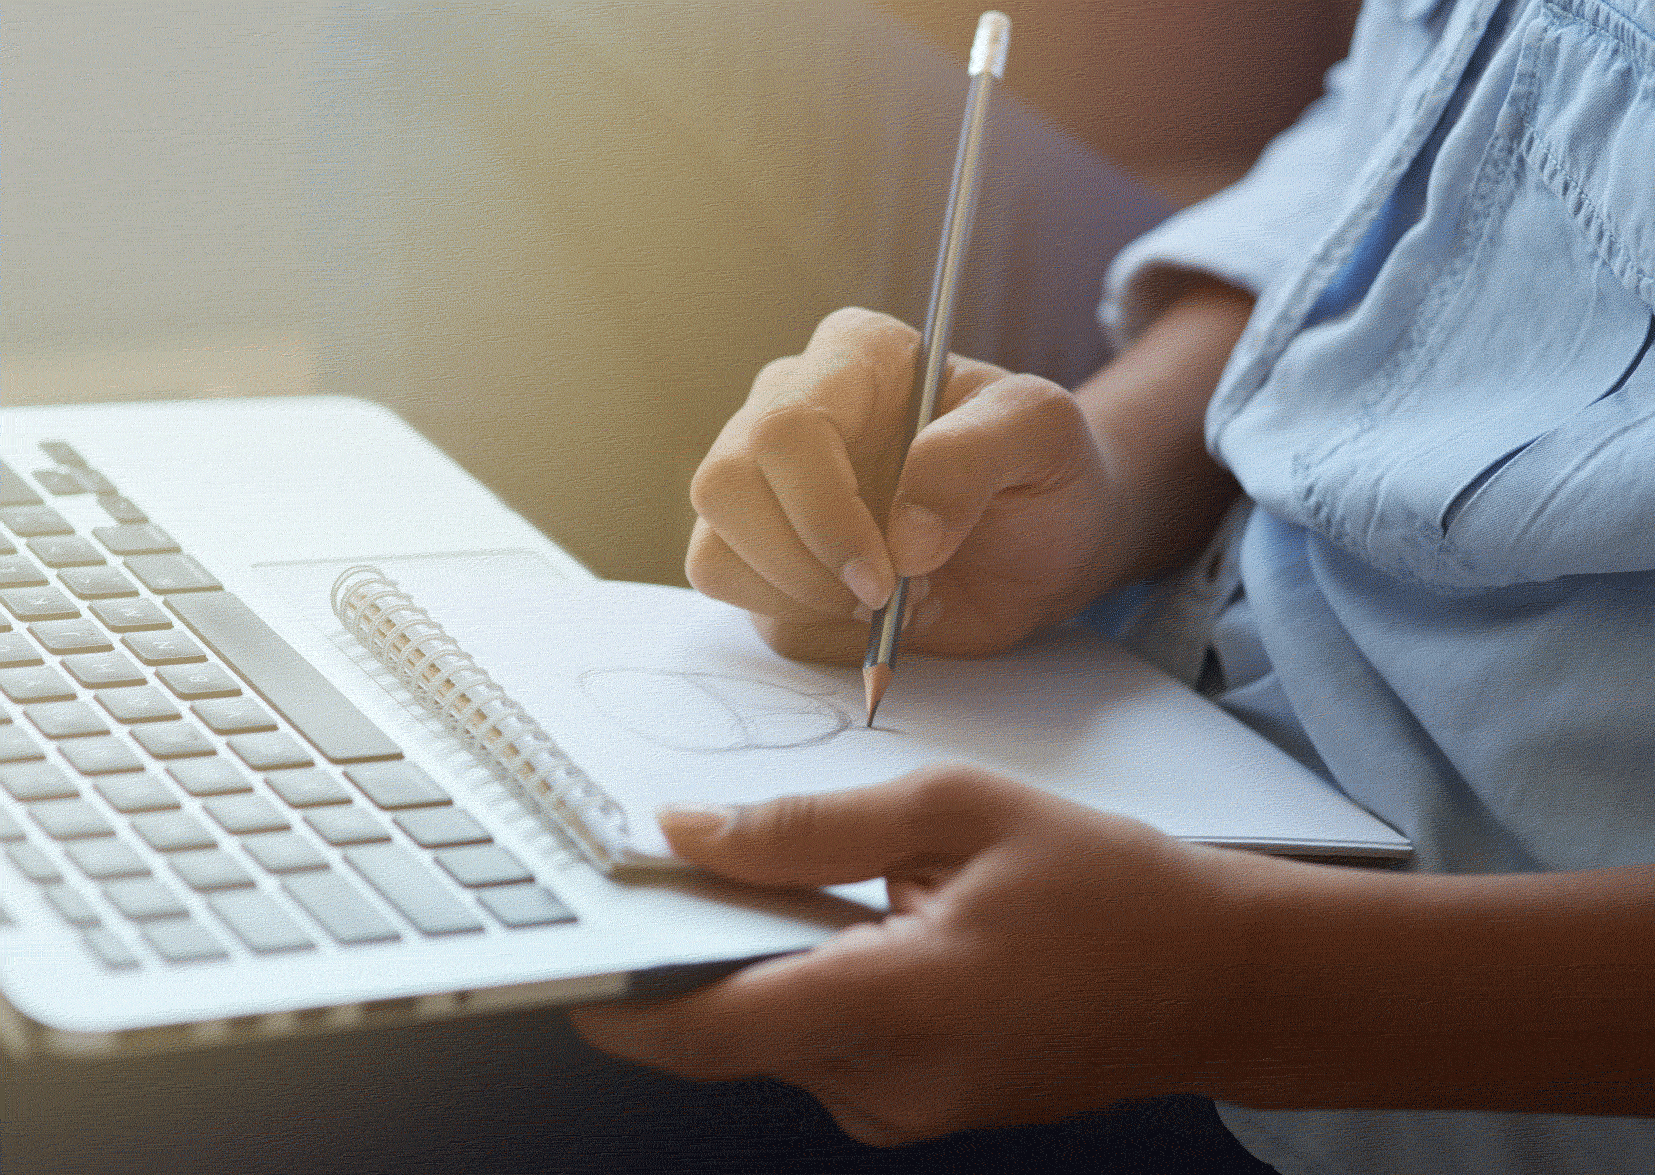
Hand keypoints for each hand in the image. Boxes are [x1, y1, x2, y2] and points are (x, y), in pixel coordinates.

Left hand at [569, 767, 1246, 1145]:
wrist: (1215, 981)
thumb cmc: (1112, 888)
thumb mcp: (961, 812)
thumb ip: (813, 828)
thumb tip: (692, 831)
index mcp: (902, 1004)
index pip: (710, 1028)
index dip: (621, 996)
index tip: (580, 941)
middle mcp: (892, 1083)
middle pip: (730, 1030)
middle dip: (692, 956)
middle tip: (691, 865)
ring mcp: (905, 1110)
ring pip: (773, 1038)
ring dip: (760, 965)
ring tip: (807, 880)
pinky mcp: (916, 1110)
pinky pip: (823, 1049)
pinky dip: (811, 987)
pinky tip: (861, 925)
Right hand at [686, 307, 1128, 662]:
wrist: (1046, 541)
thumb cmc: (1044, 469)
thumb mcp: (1044, 437)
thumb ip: (977, 457)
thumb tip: (903, 536)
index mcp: (853, 358)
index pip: (786, 427)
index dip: (824, 510)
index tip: (890, 571)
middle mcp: (788, 410)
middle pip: (725, 485)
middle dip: (802, 564)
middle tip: (884, 597)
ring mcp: (764, 485)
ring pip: (714, 550)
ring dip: (797, 599)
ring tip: (882, 602)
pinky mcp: (762, 555)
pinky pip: (738, 599)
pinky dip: (800, 624)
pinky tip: (862, 614)